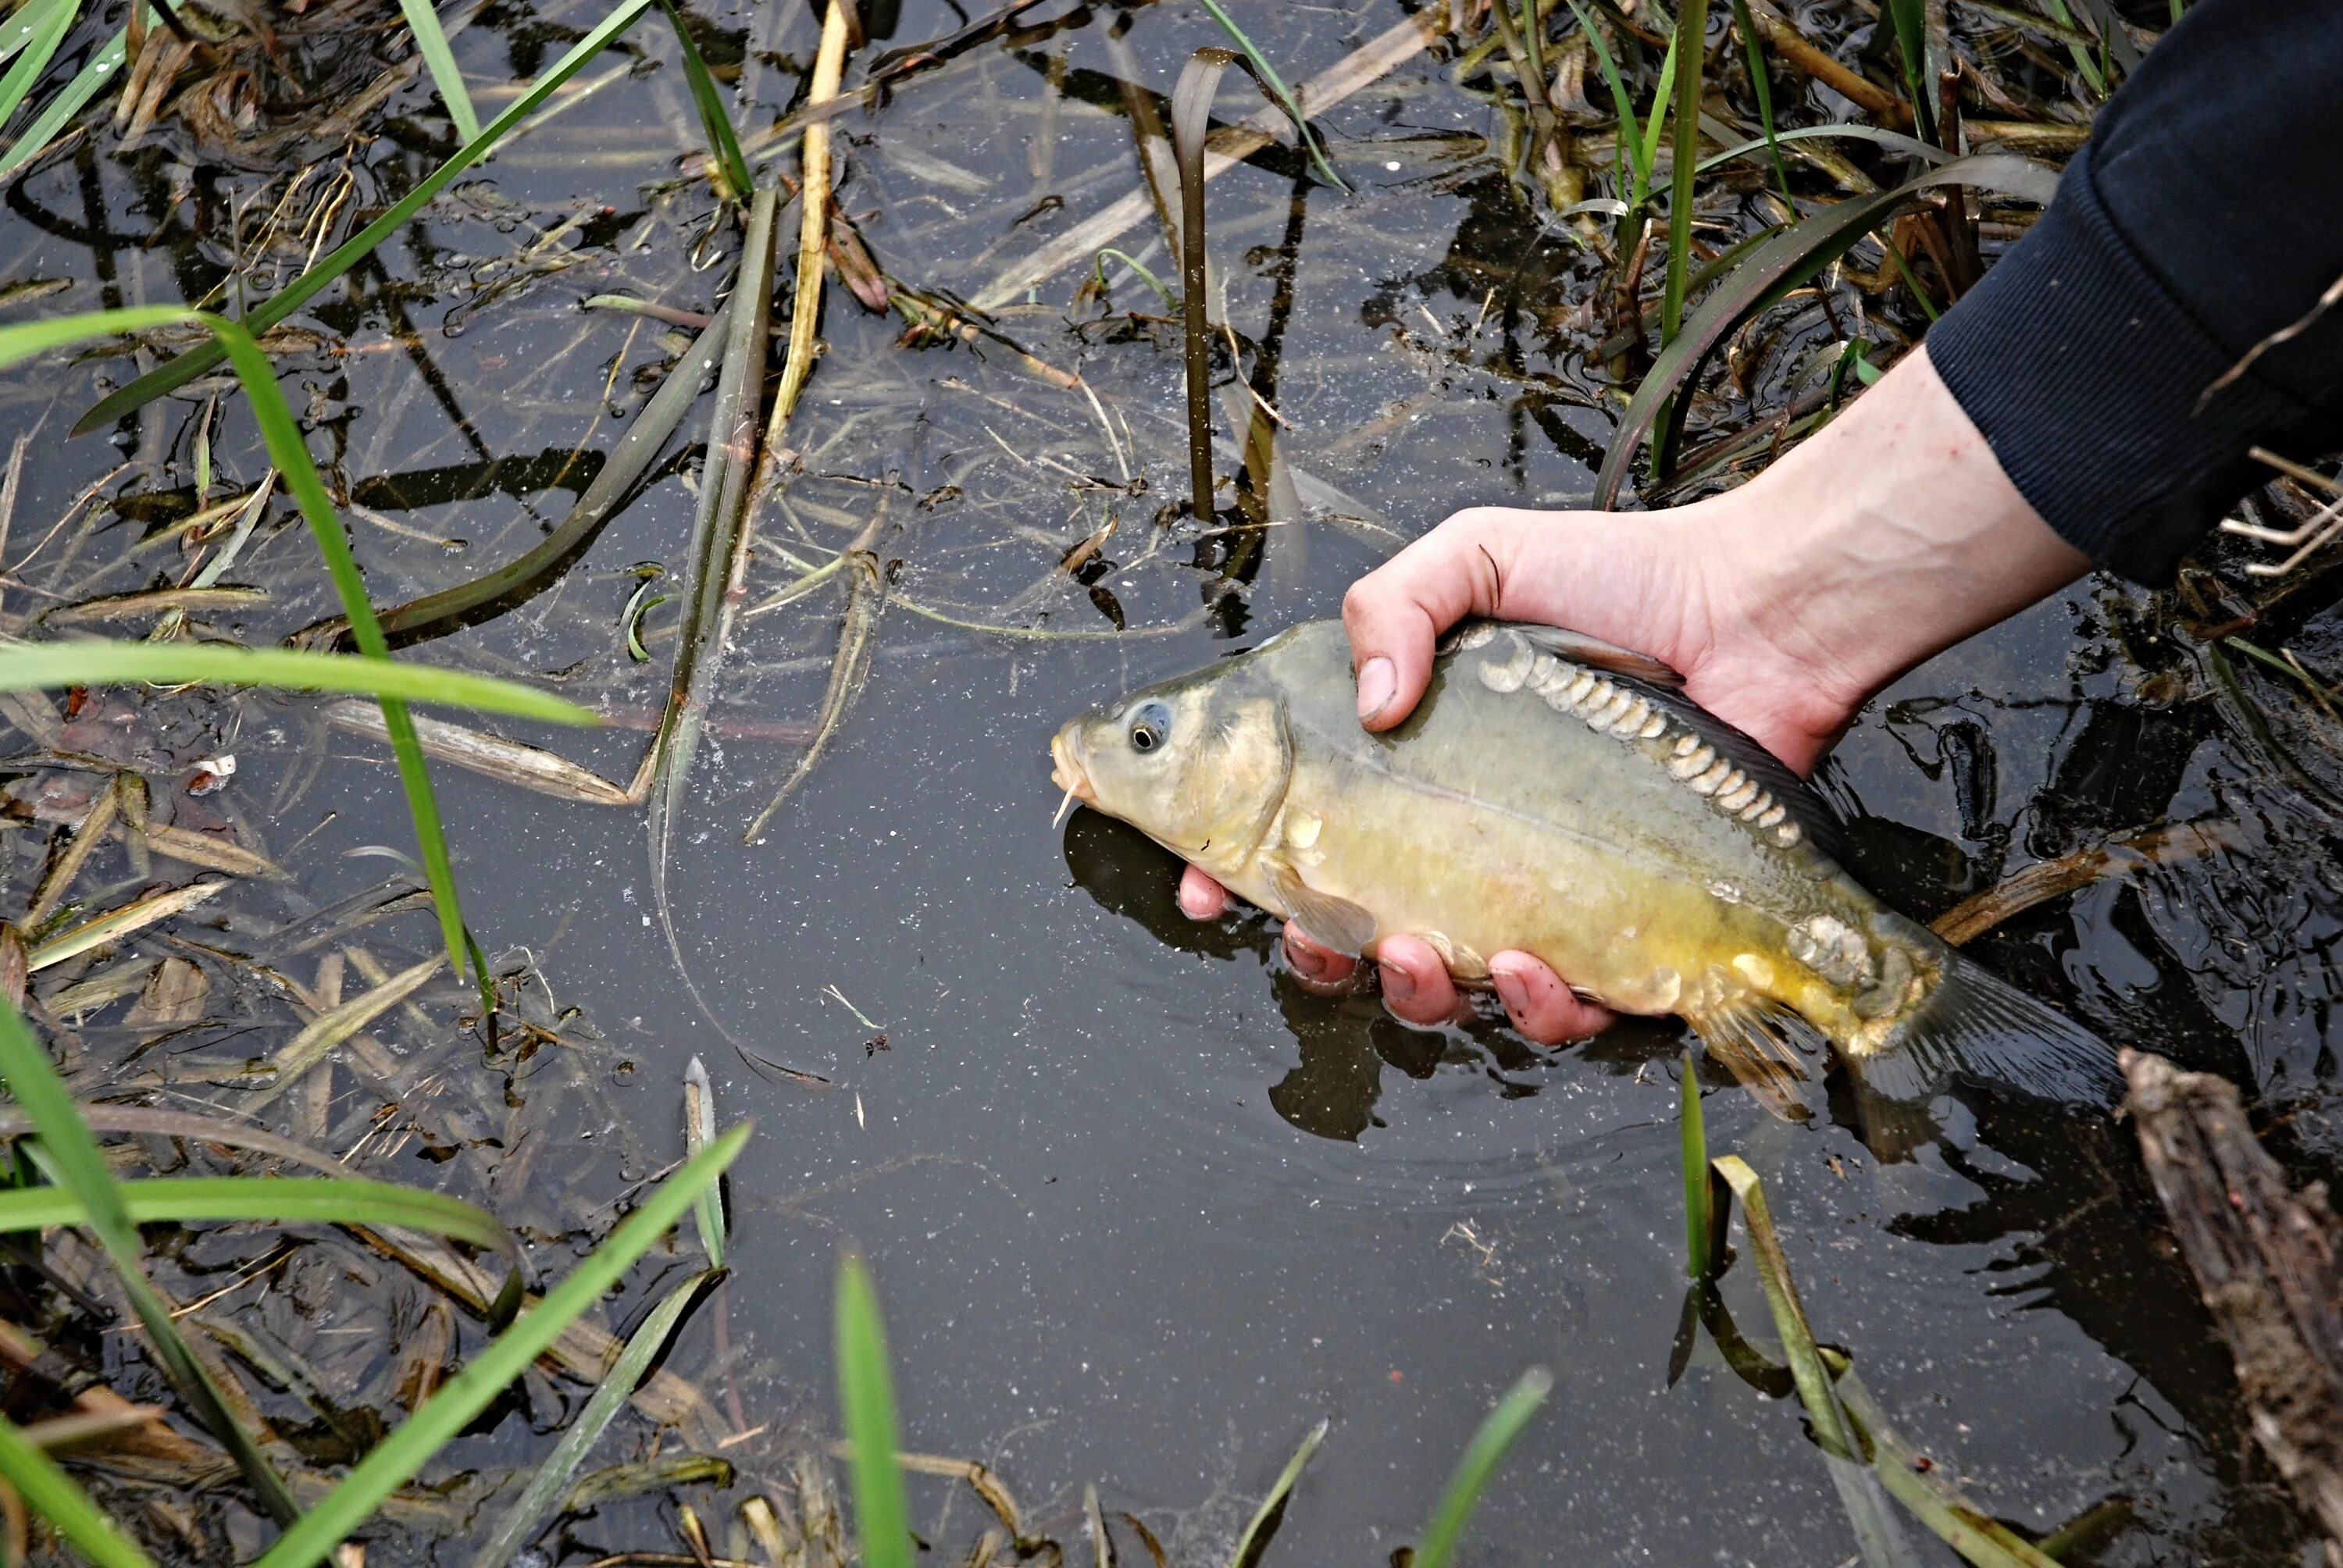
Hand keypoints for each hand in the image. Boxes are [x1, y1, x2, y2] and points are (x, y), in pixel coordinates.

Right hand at [1181, 344, 2089, 1042]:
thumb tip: (1371, 707)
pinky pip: (1561, 1009)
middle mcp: (1463, 841)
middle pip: (1353, 937)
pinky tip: (1536, 965)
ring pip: (1445, 991)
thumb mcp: (1480, 556)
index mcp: (1408, 766)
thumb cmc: (1623, 581)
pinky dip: (1536, 1006)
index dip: (1238, 874)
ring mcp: (1536, 893)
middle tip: (1318, 936)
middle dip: (1318, 957)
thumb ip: (1394, 603)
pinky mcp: (1618, 934)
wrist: (1756, 618)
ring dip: (1414, 994)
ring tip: (1421, 956)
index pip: (1295, 834)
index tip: (1206, 888)